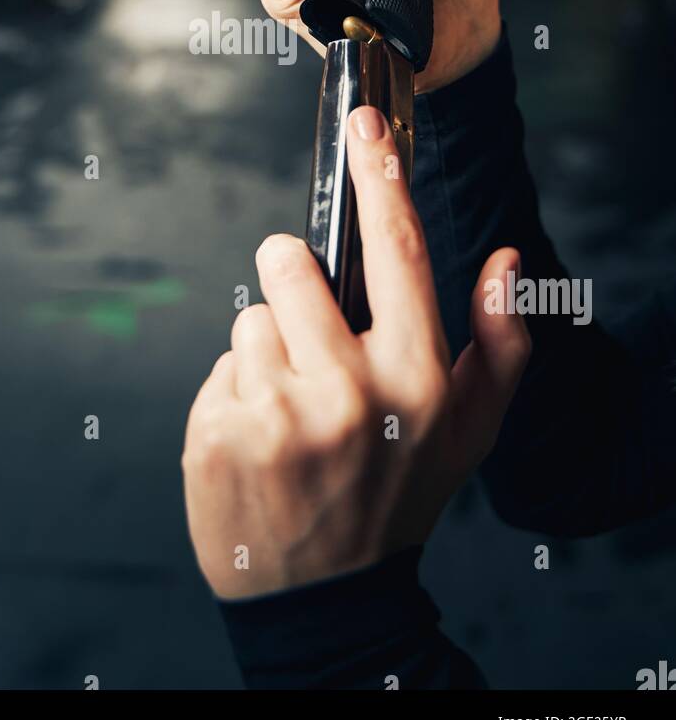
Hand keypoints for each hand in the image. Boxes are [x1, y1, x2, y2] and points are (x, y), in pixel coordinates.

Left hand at [182, 104, 529, 598]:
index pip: (396, 247)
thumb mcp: (470, 430)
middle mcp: (348, 392)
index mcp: (416, 378)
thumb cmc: (399, 495)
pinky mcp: (219, 431)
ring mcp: (277, 413)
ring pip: (250, 316)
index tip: (365, 122)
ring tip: (293, 408)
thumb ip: (499, 341)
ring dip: (267, 349)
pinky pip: (220, 364)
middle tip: (309, 329)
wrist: (321, 596)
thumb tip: (500, 257)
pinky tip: (261, 438)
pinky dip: (237, 390)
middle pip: (290, 262)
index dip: (380, 173)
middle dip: (293, 277)